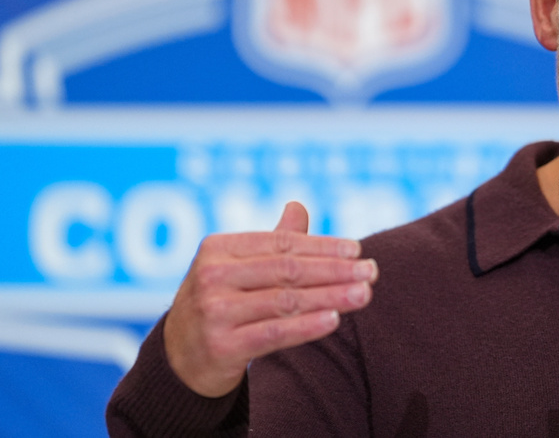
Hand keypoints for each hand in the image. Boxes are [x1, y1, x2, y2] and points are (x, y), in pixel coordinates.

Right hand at [163, 201, 376, 396]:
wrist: (181, 359)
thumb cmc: (221, 302)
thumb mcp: (238, 267)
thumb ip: (272, 242)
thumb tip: (299, 206)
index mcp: (218, 248)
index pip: (281, 243)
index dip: (322, 246)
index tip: (357, 250)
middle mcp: (211, 276)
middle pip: (287, 270)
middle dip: (335, 270)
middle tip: (371, 272)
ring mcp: (213, 312)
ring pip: (285, 301)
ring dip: (331, 296)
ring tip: (364, 294)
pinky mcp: (220, 346)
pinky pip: (273, 334)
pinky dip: (307, 326)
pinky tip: (335, 319)